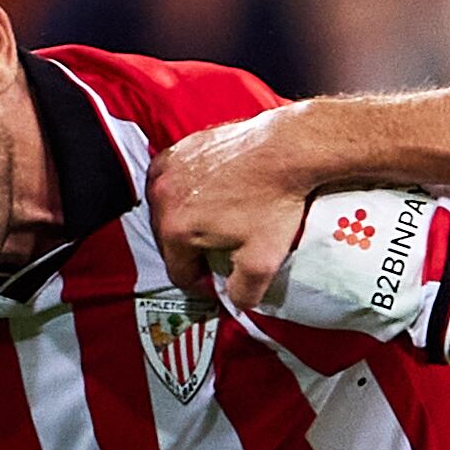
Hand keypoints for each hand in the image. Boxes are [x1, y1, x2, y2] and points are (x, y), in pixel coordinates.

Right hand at [145, 117, 307, 299]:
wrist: (287, 149)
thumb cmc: (274, 201)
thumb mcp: (262, 262)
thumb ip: (242, 293)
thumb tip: (233, 301)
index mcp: (175, 229)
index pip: (178, 273)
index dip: (201, 283)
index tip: (219, 278)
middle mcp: (162, 198)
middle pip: (169, 241)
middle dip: (192, 251)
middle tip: (220, 251)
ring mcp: (168, 168)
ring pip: (168, 210)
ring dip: (187, 220)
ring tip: (217, 221)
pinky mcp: (180, 148)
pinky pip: (173, 180)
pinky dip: (187, 191)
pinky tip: (212, 193)